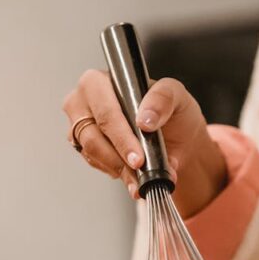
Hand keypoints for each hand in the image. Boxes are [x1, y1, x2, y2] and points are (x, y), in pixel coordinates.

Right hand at [62, 70, 227, 216]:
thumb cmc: (171, 111)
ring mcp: (81, 126)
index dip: (120, 136)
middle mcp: (84, 102)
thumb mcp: (176, 95)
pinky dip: (116, 172)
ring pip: (92, 154)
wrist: (177, 137)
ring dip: (119, 169)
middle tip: (140, 170)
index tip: (138, 158)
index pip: (105, 111)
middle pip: (92, 136)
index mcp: (100, 81)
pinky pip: (95, 164)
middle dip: (119, 158)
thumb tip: (145, 119)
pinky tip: (131, 174)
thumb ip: (163, 99)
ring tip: (141, 178)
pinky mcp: (84, 147)